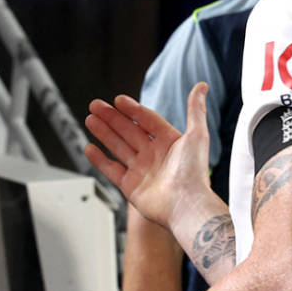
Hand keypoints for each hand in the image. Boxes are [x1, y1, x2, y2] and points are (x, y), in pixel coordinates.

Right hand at [84, 83, 210, 229]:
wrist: (186, 204)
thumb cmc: (195, 172)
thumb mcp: (197, 134)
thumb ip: (196, 109)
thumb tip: (202, 85)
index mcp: (171, 142)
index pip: (148, 120)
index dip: (133, 109)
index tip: (118, 99)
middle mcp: (156, 155)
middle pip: (129, 131)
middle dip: (112, 118)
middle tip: (95, 105)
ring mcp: (142, 170)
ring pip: (118, 147)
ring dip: (104, 133)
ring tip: (90, 119)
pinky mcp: (131, 186)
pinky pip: (111, 169)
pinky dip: (100, 159)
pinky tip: (90, 147)